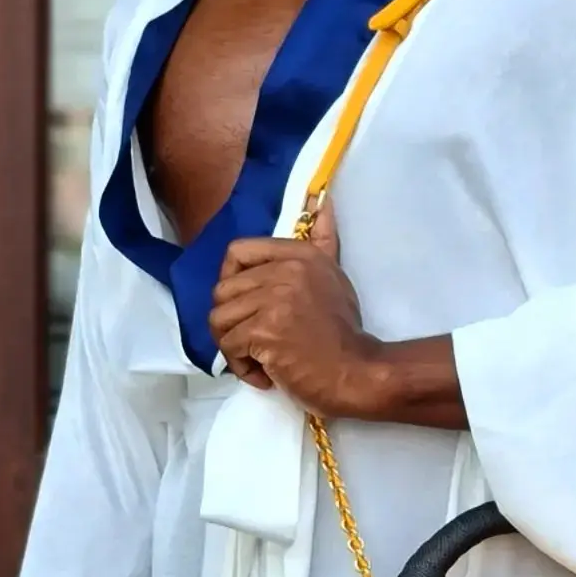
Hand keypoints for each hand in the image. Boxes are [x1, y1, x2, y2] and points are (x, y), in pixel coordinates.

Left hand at [209, 202, 380, 414]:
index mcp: (300, 255)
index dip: (231, 278)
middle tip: (256, 341)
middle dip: (233, 320)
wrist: (356, 373)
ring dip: (233, 345)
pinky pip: (228, 347)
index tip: (245, 303)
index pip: (239, 251)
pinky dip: (243, 368)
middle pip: (223, 289)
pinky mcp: (264, 332)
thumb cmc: (343, 332)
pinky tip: (266, 375)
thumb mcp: (334, 277)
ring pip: (220, 318)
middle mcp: (285, 272)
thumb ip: (322, 242)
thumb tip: (323, 201)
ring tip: (259, 358)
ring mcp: (273, 301)